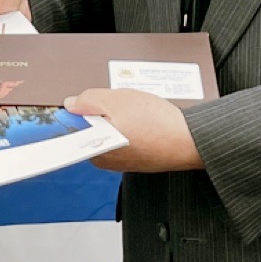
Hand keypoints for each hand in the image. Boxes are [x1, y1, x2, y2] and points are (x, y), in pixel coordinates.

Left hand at [65, 88, 202, 172]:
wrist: (188, 141)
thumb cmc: (156, 124)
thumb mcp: (117, 100)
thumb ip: (89, 100)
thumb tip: (72, 104)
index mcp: (94, 148)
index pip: (73, 129)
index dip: (79, 111)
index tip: (85, 104)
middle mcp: (104, 160)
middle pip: (92, 128)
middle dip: (101, 112)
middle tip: (118, 103)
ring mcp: (119, 161)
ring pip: (109, 131)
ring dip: (117, 118)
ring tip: (135, 111)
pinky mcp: (134, 159)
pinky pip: (124, 138)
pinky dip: (130, 127)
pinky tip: (143, 120)